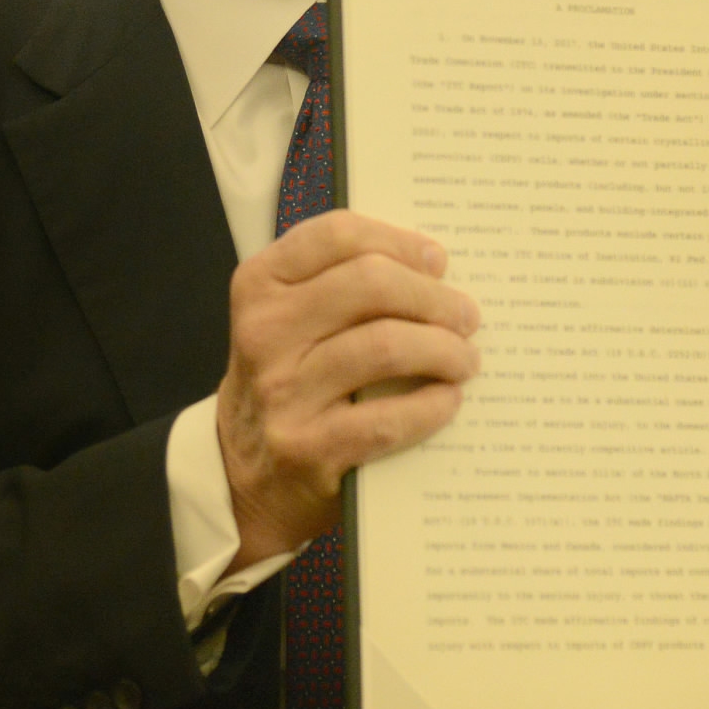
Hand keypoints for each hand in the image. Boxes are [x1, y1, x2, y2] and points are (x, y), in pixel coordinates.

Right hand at [216, 210, 480, 565]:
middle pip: (370, 283)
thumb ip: (340, 284)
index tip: (437, 260)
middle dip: (434, 297)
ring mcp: (282, 392)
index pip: (338, 235)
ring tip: (465, 359)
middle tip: (466, 315)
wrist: (241, 473)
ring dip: (444, 350)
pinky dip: (430, 407)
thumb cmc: (286, 380)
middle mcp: (265, 331)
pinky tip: (448, 400)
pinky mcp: (305, 449)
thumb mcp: (289, 319)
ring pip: (385, 346)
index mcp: (261, 284)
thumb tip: (434, 268)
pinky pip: (387, 418)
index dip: (399, 241)